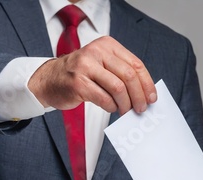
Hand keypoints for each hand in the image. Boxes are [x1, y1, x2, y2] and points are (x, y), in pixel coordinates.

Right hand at [27, 36, 156, 114]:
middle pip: (128, 76)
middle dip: (139, 96)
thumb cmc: (80, 74)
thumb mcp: (102, 64)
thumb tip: (145, 92)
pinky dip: (111, 107)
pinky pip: (103, 98)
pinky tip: (110, 108)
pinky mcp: (78, 82)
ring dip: (125, 104)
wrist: (50, 79)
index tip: (152, 98)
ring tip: (125, 111)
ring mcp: (85, 66)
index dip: (147, 83)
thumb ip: (121, 73)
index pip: (135, 64)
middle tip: (141, 108)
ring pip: (118, 87)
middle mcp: (96, 51)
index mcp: (107, 45)